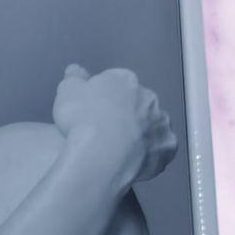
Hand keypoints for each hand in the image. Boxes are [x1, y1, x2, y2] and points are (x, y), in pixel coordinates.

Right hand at [52, 64, 178, 187]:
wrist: (103, 153)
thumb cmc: (82, 119)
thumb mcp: (67, 92)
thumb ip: (73, 79)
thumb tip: (75, 71)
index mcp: (125, 80)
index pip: (117, 82)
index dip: (105, 97)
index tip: (93, 111)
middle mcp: (148, 98)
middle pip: (138, 104)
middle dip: (126, 115)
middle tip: (106, 133)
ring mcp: (161, 123)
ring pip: (152, 126)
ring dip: (141, 134)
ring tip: (120, 152)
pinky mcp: (167, 148)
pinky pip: (160, 151)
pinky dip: (151, 156)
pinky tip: (136, 163)